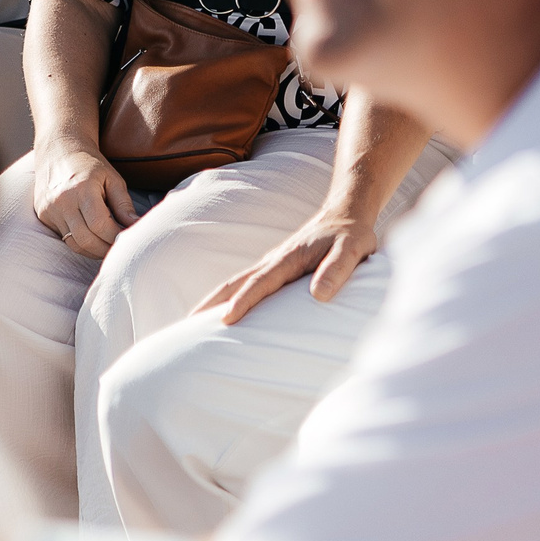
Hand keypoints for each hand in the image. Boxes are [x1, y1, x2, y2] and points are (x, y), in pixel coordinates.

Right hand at [34, 143, 137, 258]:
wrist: (59, 152)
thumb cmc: (91, 165)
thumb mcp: (113, 179)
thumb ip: (124, 205)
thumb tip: (136, 226)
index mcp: (82, 189)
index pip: (101, 225)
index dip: (116, 237)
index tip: (128, 240)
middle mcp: (62, 202)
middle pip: (86, 240)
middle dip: (106, 249)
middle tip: (120, 249)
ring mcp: (49, 210)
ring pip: (73, 243)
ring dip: (93, 251)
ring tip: (108, 246)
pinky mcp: (43, 216)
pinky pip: (64, 238)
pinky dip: (80, 243)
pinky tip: (93, 239)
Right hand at [196, 206, 380, 325]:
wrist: (347, 214)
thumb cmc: (350, 235)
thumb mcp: (352, 250)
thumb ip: (337, 269)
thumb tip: (319, 295)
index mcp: (289, 258)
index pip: (261, 283)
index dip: (243, 301)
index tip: (225, 319)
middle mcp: (274, 260)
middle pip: (235, 283)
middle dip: (210, 303)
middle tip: (186, 326)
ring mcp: (272, 264)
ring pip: (237, 283)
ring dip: (214, 301)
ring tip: (193, 325)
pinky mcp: (276, 269)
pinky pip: (248, 284)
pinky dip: (230, 297)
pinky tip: (224, 313)